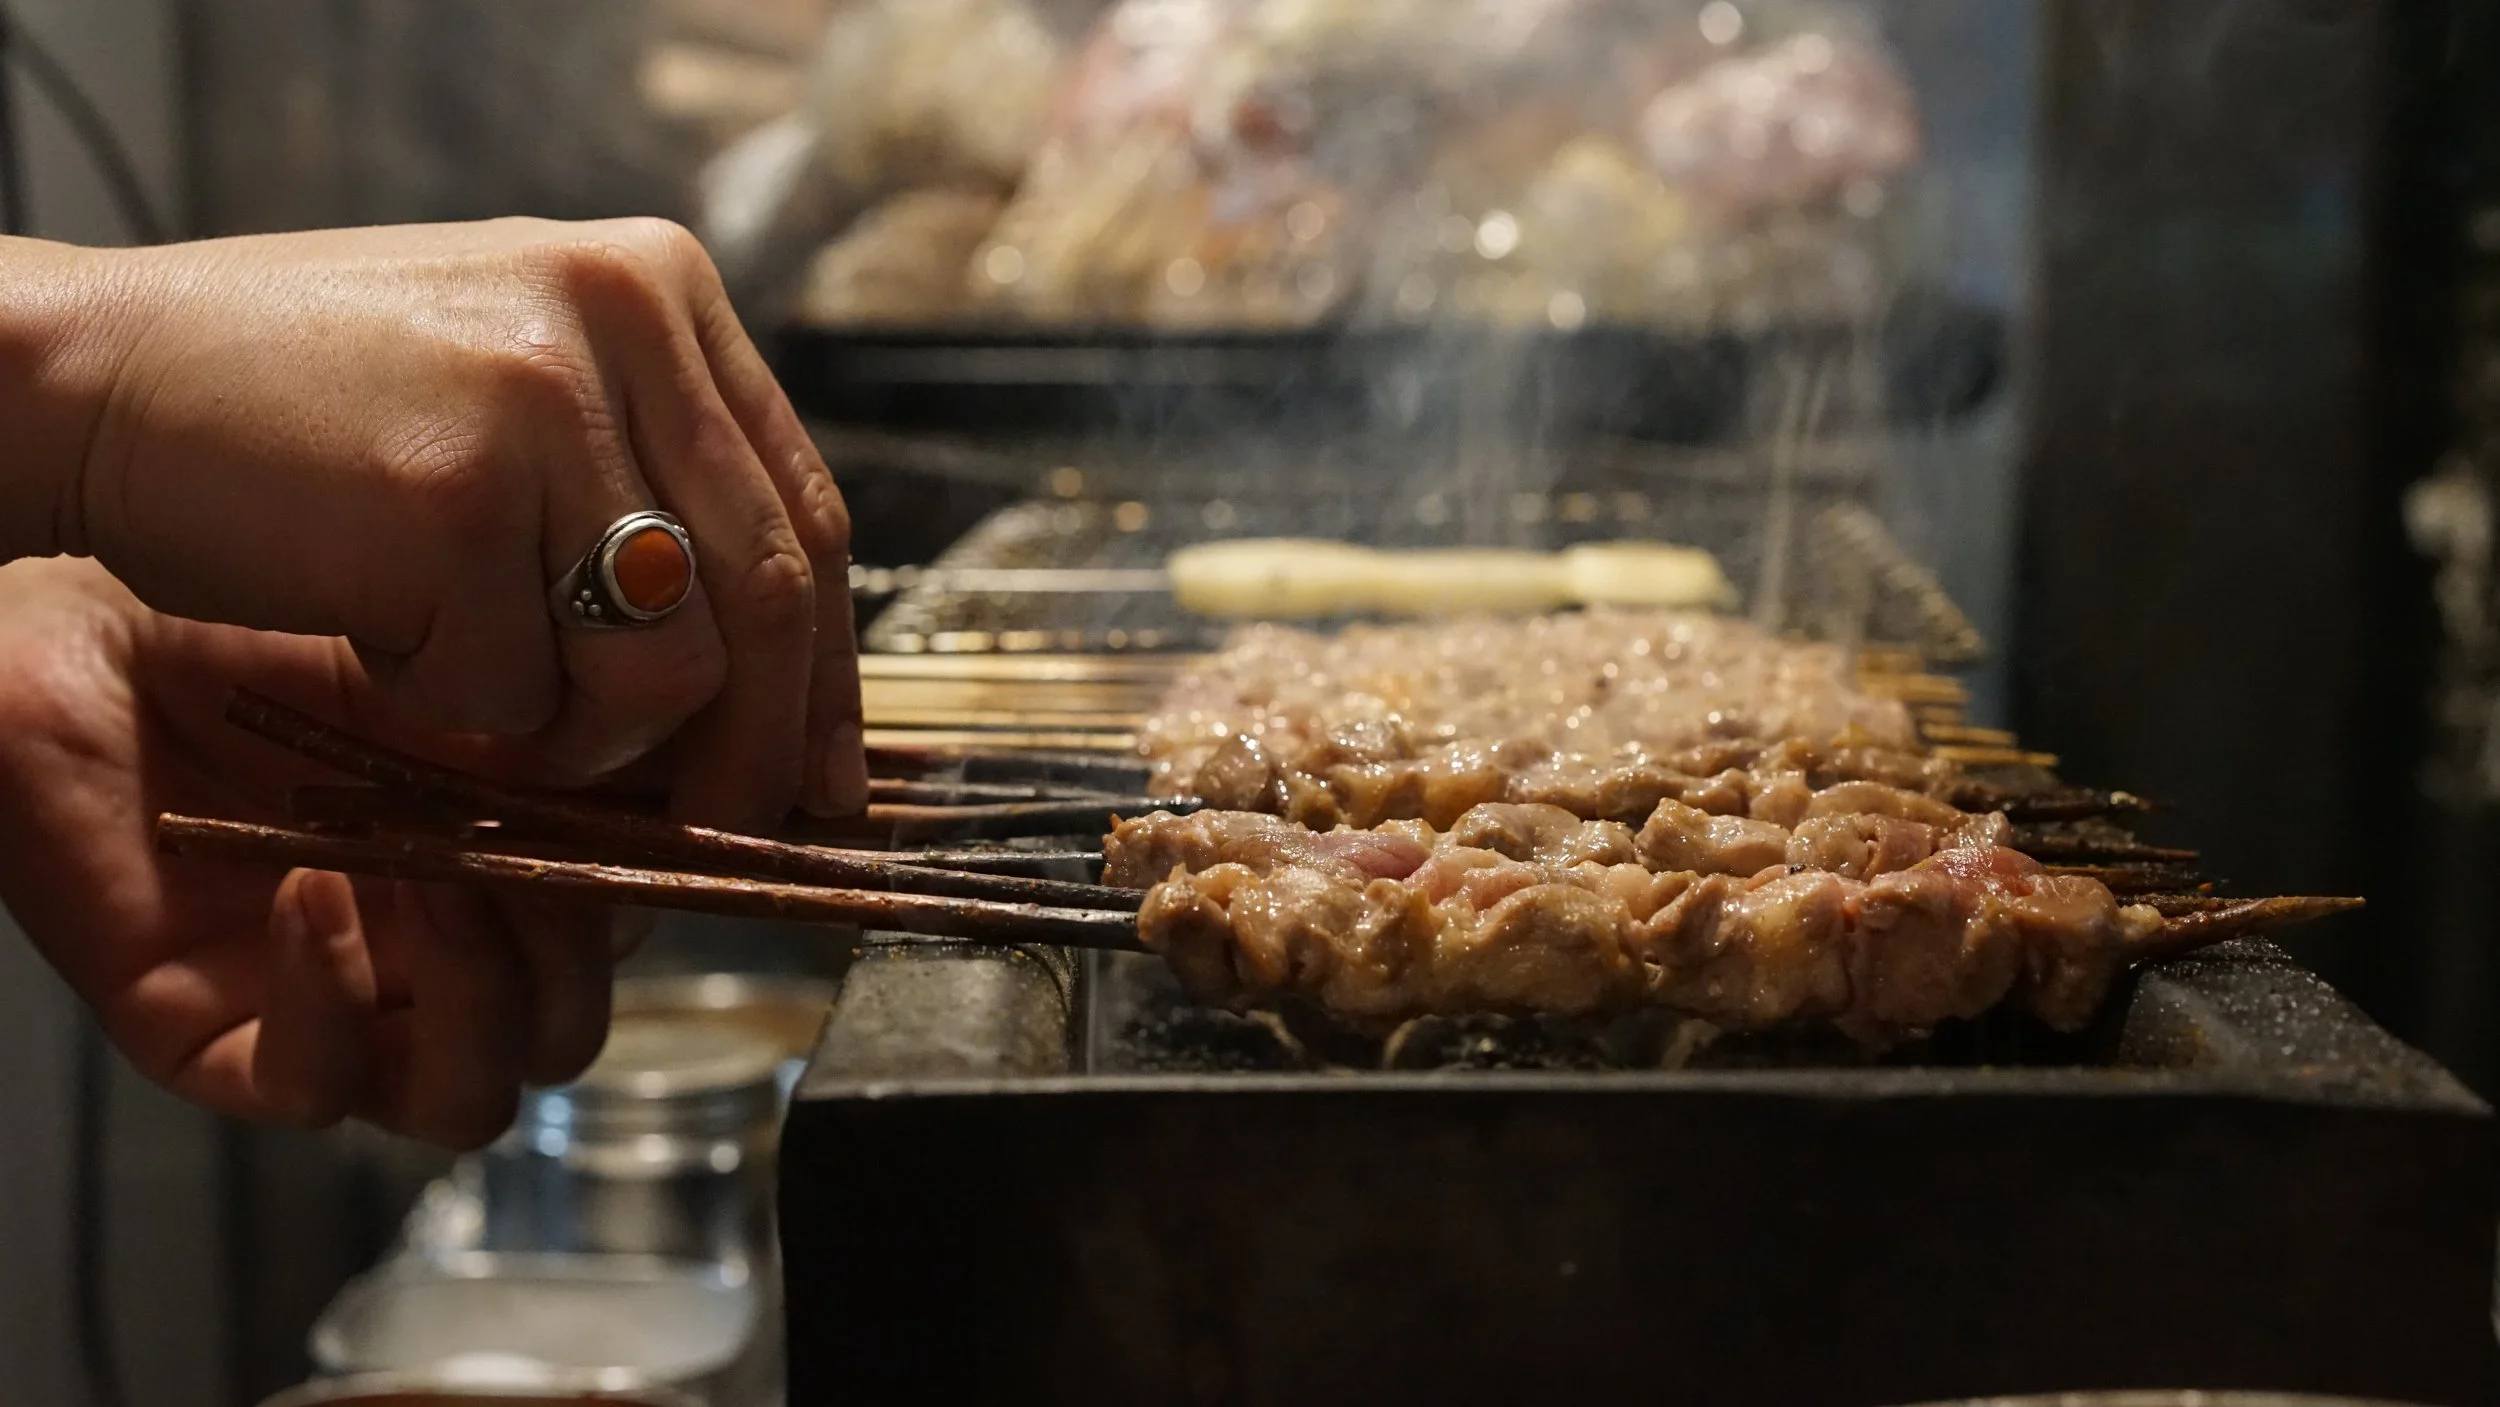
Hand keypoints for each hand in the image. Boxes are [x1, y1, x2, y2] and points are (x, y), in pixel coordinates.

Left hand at [0, 558, 612, 1147]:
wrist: (99, 632)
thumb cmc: (276, 631)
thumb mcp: (470, 669)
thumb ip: (585, 736)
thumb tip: (718, 759)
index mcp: (518, 868)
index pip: (638, 927)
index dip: (668, 891)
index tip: (672, 813)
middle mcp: (443, 952)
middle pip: (570, 1029)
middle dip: (575, 952)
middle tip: (540, 856)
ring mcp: (346, 1007)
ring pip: (473, 1096)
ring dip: (477, 995)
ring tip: (437, 879)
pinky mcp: (229, 1044)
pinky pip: (321, 1086)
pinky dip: (334, 995)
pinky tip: (314, 885)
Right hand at [17, 217, 863, 830]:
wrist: (89, 375)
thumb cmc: (303, 408)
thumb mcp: (517, 393)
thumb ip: (648, 484)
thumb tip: (787, 675)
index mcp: (659, 287)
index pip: (808, 511)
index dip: (828, 666)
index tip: (827, 771)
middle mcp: (626, 319)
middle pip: (772, 597)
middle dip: (752, 748)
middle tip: (719, 832)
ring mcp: (544, 401)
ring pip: (668, 669)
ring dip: (583, 740)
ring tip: (484, 703)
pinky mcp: (457, 496)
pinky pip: (518, 692)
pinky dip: (454, 713)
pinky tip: (383, 647)